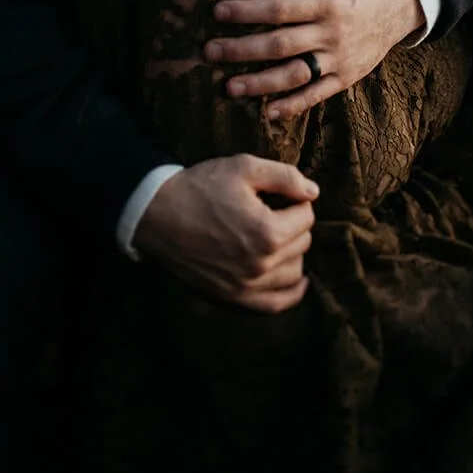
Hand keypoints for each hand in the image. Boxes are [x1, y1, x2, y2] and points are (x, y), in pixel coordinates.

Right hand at [133, 154, 318, 312]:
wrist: (158, 214)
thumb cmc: (200, 187)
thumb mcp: (244, 167)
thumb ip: (285, 177)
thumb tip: (313, 191)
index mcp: (267, 232)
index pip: (306, 216)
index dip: (297, 200)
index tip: (282, 194)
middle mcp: (261, 265)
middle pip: (302, 243)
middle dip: (295, 224)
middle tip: (277, 211)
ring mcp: (246, 285)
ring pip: (294, 272)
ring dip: (292, 252)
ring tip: (279, 237)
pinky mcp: (232, 296)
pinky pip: (274, 304)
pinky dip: (290, 293)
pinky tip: (298, 281)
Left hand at [204, 0, 423, 119]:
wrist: (401, 7)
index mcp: (327, 1)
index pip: (280, 8)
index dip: (249, 11)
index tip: (218, 12)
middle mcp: (332, 33)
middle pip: (280, 45)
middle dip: (242, 50)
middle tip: (209, 51)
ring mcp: (339, 59)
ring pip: (294, 75)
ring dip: (260, 84)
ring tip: (228, 87)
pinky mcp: (345, 77)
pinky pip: (316, 95)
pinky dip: (292, 106)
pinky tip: (265, 112)